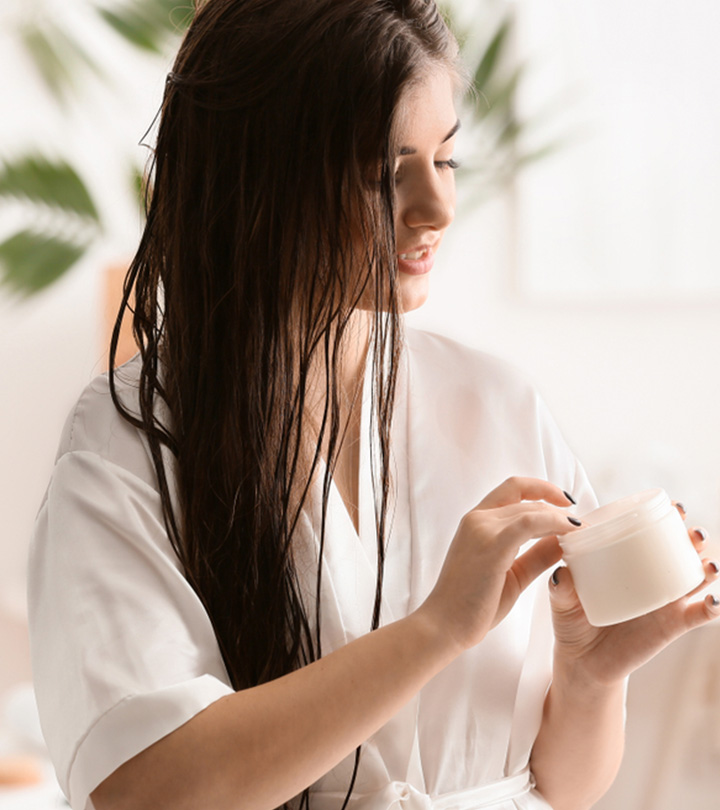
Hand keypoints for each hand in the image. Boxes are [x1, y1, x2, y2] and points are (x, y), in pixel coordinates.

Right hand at [417, 476, 578, 652]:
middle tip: (583, 523)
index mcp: (476, 522)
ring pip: (530, 508)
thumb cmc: (472, 605)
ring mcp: (482, 530)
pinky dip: (554, 523)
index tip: (565, 502)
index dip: (542, 489)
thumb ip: (535, 555)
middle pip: (526, 499)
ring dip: (560, 516)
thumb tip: (564, 541)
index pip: (513, 489)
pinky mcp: (492, 546)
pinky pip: (530, 523)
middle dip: (558, 506)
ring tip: (581, 530)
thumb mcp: (512, 574)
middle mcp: (477, 519)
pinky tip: (571, 533)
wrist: (444, 625)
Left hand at [549, 512, 719, 686]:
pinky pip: (698, 615)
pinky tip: (713, 600)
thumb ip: (561, 587)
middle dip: (693, 537)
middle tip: (693, 532)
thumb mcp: (561, 601)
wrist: (582, 661)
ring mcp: (664, 600)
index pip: (650, 533)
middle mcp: (651, 577)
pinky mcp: (671, 626)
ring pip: (696, 578)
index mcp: (628, 562)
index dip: (666, 517)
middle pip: (681, 550)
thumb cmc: (572, 621)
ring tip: (708, 564)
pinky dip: (711, 606)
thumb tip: (562, 573)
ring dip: (708, 566)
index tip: (673, 507)